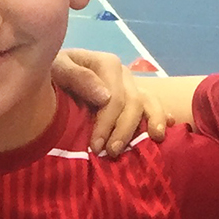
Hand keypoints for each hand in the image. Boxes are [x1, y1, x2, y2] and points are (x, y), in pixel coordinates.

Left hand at [50, 49, 168, 152]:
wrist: (54, 74)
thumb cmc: (52, 73)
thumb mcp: (57, 69)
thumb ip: (77, 77)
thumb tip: (105, 97)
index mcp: (107, 64)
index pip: (114, 97)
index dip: (107, 124)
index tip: (96, 147)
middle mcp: (123, 74)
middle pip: (133, 103)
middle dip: (124, 130)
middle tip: (111, 153)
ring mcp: (132, 85)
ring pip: (150, 102)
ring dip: (152, 122)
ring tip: (154, 140)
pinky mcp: (135, 96)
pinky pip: (153, 104)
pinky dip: (162, 115)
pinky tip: (167, 128)